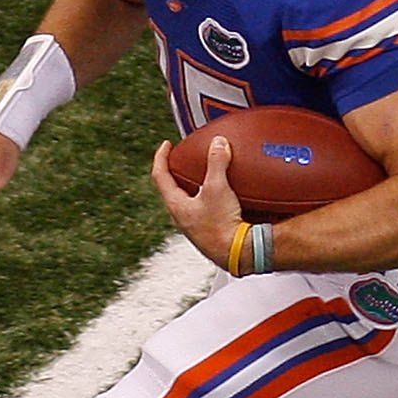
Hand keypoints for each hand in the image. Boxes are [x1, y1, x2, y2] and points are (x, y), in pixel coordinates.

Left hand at [153, 138, 243, 266]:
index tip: (166, 145)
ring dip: (194, 187)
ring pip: (188, 201)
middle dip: (177, 172)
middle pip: (172, 189)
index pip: (160, 175)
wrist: (237, 254)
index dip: (161, 157)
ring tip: (205, 176)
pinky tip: (223, 198)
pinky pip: (203, 211)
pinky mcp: (208, 232)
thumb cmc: (221, 226)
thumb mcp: (218, 188)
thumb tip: (218, 143)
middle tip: (185, 160)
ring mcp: (194, 226)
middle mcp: (181, 217)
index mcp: (176, 205)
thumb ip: (217, 163)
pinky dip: (208, 199)